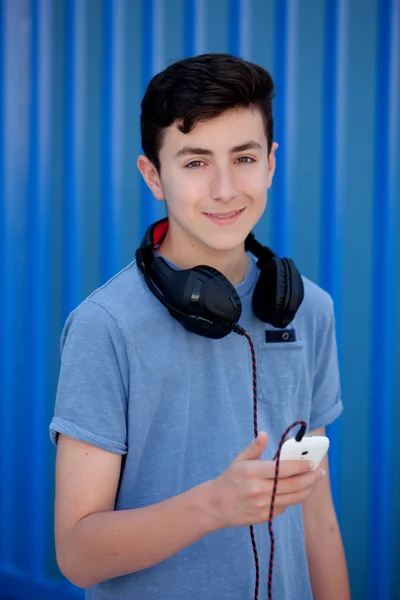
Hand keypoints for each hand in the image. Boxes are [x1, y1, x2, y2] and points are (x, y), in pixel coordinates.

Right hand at [207, 431, 324, 528]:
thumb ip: (254, 448)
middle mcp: (259, 489)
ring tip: (315, 482)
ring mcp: (263, 505)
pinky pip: (285, 507)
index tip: (311, 462)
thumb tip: (264, 434)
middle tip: (320, 472)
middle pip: (292, 484)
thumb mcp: (239, 460)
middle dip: (310, 478)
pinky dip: (294, 499)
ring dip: (308, 490)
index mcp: (252, 472)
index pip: (282, 469)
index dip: (300, 466)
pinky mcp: (265, 516)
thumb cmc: (230, 479)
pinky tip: (300, 491)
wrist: (216, 505)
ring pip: (293, 498)